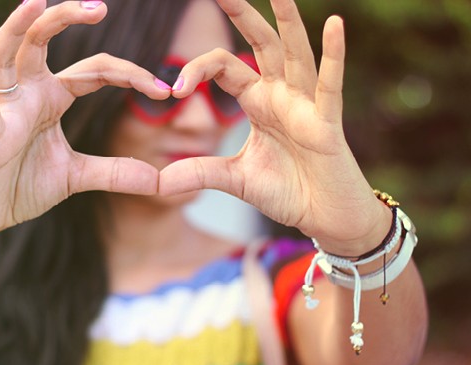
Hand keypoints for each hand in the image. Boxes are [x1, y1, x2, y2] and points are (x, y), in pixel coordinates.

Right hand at [0, 0, 169, 248]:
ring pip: (7, 55)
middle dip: (67, 18)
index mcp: (52, 97)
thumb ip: (115, 173)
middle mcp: (28, 93)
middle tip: (99, 7)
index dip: (129, 74)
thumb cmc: (22, 185)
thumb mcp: (77, 176)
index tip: (164, 91)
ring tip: (35, 1)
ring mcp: (6, 109)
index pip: (94, 71)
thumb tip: (158, 181)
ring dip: (18, 28)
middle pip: (43, 40)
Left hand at [160, 0, 388, 251]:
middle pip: (260, 45)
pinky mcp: (326, 123)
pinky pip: (329, 85)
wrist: (324, 217)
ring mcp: (305, 105)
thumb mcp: (234, 180)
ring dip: (288, 20)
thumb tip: (158, 183)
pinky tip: (335, 24)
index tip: (173, 90)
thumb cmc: (287, 192)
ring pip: (295, 53)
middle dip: (242, 14)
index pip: (223, 67)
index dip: (197, 70)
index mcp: (258, 102)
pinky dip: (334, 55)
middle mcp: (281, 95)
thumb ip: (199, 173)